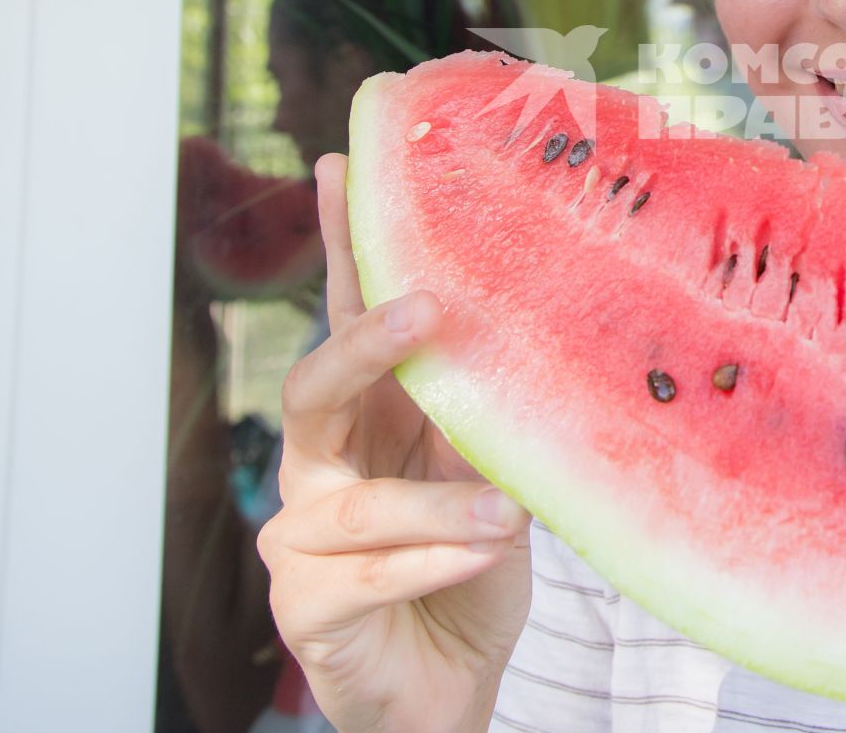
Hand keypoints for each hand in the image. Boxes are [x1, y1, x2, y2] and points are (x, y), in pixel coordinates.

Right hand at [256, 154, 536, 732]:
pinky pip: (366, 574)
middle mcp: (324, 466)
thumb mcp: (495, 477)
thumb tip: (542, 328)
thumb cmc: (473, 571)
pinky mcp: (305, 606)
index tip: (343, 164)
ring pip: (356, 503)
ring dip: (440, 507)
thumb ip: (493, 415)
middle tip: (429, 310)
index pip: (345, 318)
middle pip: (315, 385)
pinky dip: (432, 564)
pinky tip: (483, 555)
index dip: (341, 244)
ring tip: (508, 517)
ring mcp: (303, 538)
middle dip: (364, 343)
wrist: (453, 685)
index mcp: (369, 419)